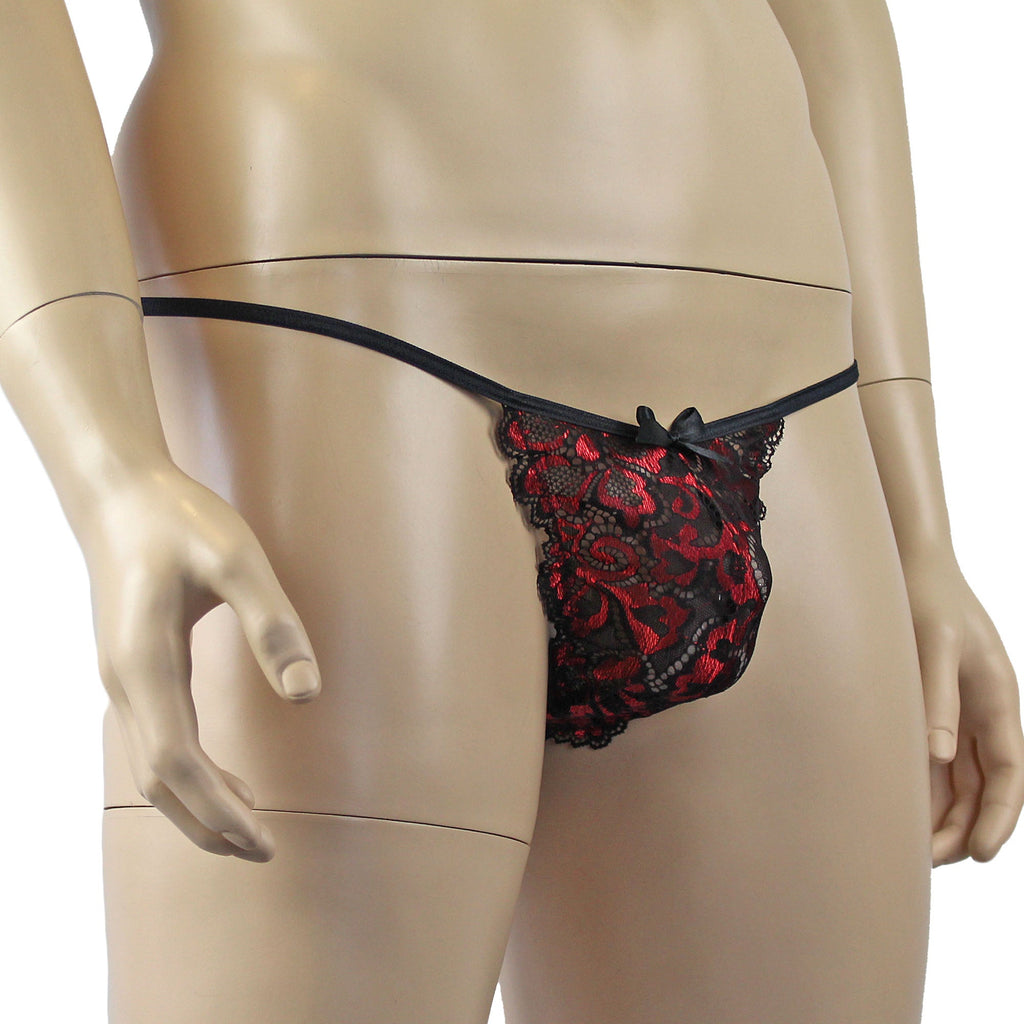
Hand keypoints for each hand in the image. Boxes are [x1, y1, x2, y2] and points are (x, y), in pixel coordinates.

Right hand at [80, 461, 321, 861]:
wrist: (119, 494)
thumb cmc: (178, 519)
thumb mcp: (235, 559)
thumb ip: (272, 624)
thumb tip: (307, 695)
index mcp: (144, 662)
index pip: (176, 762)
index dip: (218, 808)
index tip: (263, 838)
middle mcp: (125, 683)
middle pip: (158, 781)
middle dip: (208, 823)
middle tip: (264, 850)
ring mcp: (123, 679)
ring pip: (151, 767)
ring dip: (196, 805)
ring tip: (248, 829)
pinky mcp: (134, 669)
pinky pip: (156, 740)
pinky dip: (189, 774)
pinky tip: (224, 775)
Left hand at [902, 546, 1023, 865]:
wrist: (913, 568)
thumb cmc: (928, 600)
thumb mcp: (936, 644)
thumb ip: (938, 697)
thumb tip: (937, 755)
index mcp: (998, 701)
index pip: (1010, 774)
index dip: (1000, 817)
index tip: (980, 854)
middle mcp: (983, 716)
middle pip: (984, 788)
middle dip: (963, 829)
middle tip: (927, 862)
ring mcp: (959, 715)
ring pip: (959, 781)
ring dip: (942, 816)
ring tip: (911, 849)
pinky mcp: (933, 710)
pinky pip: (935, 761)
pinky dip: (924, 789)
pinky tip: (899, 810)